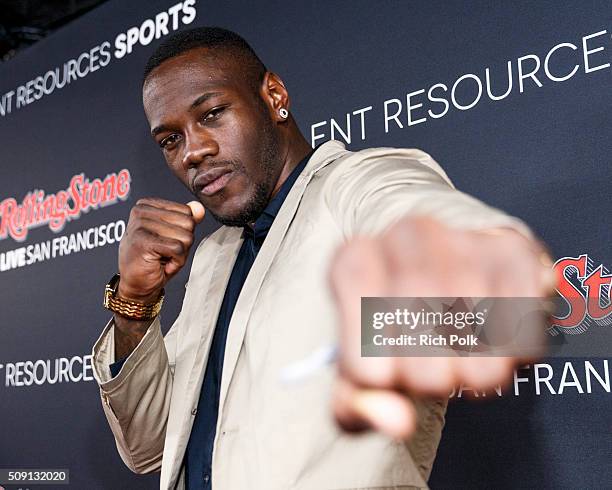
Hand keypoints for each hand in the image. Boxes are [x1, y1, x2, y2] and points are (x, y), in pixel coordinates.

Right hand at [118, 197, 204, 302]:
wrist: (137, 284)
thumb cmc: (155, 259)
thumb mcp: (175, 236)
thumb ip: (187, 218)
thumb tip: (199, 208)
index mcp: (147, 205)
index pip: (186, 211)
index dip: (183, 231)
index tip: (166, 241)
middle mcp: (141, 211)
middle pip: (188, 223)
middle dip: (183, 243)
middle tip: (164, 252)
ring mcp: (140, 225)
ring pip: (186, 236)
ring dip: (179, 254)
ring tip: (162, 257)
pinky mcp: (144, 241)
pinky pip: (178, 248)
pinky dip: (176, 261)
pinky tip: (161, 264)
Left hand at [328, 216, 554, 438]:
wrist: (440, 271)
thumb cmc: (393, 326)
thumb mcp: (360, 368)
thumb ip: (358, 406)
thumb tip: (398, 422)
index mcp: (353, 261)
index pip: (363, 355)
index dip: (377, 379)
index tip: (383, 375)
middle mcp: (406, 236)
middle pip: (422, 356)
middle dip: (427, 381)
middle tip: (427, 367)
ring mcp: (462, 238)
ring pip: (475, 351)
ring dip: (471, 374)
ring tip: (458, 352)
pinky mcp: (513, 250)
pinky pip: (521, 339)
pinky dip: (509, 357)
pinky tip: (490, 335)